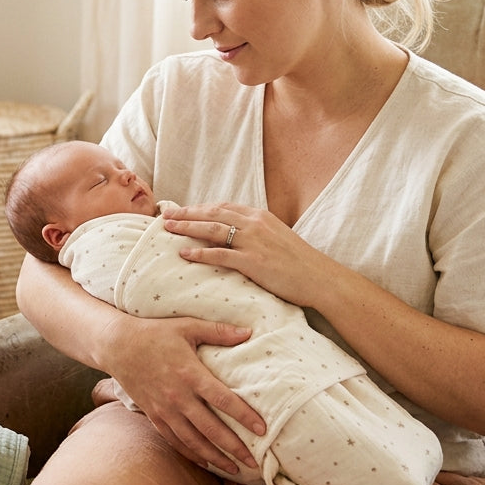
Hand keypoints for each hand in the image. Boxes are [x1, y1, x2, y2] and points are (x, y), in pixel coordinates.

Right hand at [97, 311, 266, 474]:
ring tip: (235, 470)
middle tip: (254, 462)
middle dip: (235, 448)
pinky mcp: (153, 415)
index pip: (223, 400)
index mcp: (190, 374)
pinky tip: (206, 462)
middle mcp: (178, 397)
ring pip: (193, 441)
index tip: (262, 430)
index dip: (244, 416)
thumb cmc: (155, 333)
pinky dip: (191, 453)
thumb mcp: (187, 326)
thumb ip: (219, 331)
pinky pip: (174, 440)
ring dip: (215, 457)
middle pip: (211, 429)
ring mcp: (164, 409)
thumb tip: (249, 332)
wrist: (117, 345)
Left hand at [161, 202, 330, 307]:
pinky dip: (201, 252)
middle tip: (165, 216)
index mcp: (259, 216)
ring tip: (168, 229)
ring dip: (187, 227)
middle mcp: (254, 224)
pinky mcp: (253, 261)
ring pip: (212, 229)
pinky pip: (221, 255)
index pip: (222, 207)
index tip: (181, 210)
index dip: (198, 208)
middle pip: (212, 214)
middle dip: (186, 214)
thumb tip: (235, 235)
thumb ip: (255, 232)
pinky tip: (185, 253)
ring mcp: (254, 242)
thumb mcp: (276, 237)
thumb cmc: (298, 262)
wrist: (319, 278)